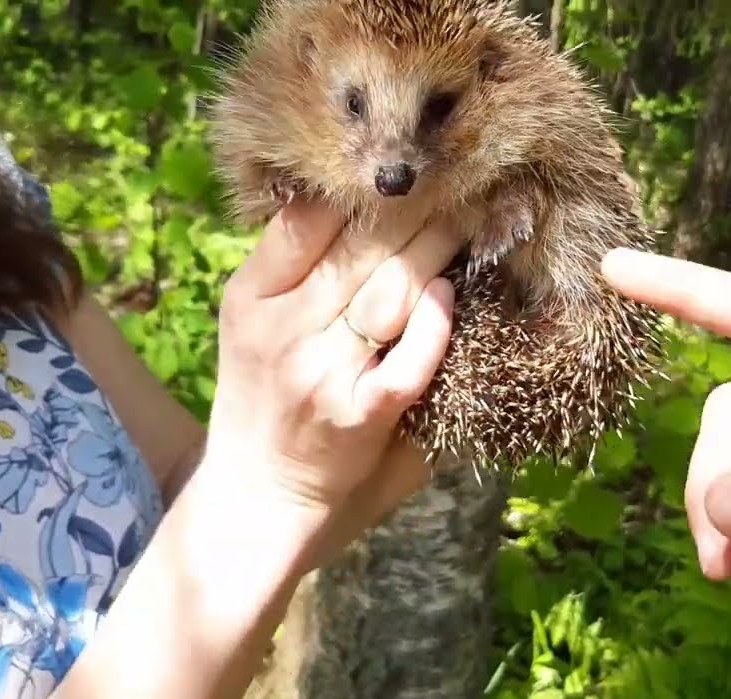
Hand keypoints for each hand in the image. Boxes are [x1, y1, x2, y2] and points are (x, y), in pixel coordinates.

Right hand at [204, 198, 460, 571]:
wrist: (255, 501)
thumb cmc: (264, 404)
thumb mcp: (252, 327)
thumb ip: (297, 270)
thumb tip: (374, 202)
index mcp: (251, 298)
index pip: (306, 219)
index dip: (360, 186)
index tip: (408, 165)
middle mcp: (283, 330)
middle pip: (361, 246)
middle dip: (421, 206)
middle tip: (469, 176)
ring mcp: (323, 374)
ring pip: (392, 290)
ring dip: (441, 249)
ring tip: (479, 217)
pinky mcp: (362, 417)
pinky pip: (412, 358)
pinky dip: (437, 323)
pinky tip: (452, 293)